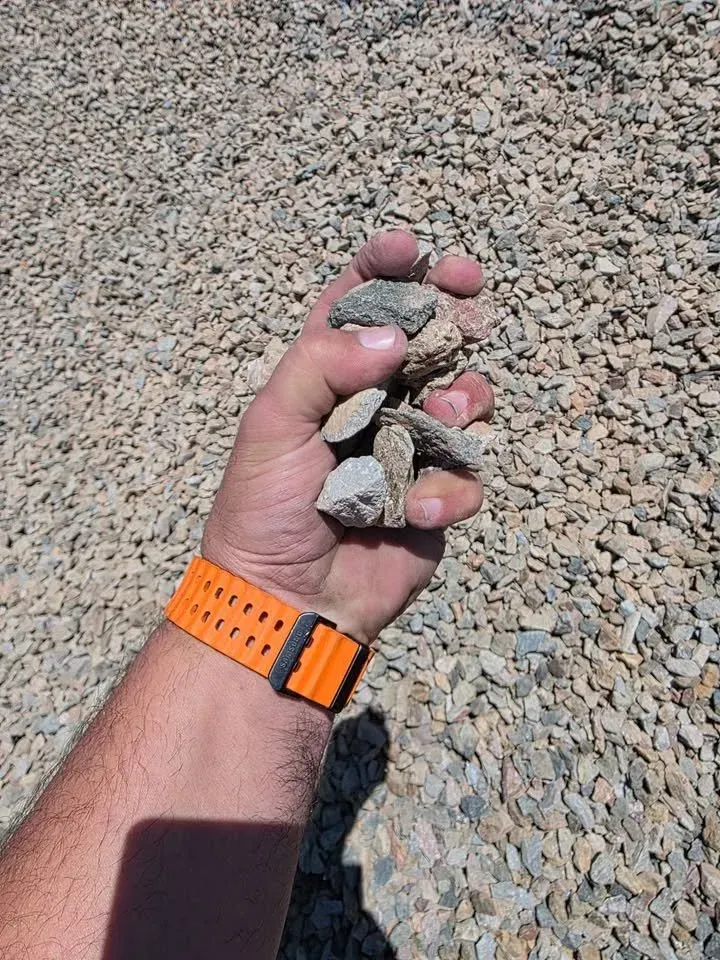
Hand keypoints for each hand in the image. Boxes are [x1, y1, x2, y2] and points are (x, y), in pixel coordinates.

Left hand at [202, 231, 494, 642]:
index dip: (387, 268)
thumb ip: (322, 365)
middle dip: (451, 309)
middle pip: (427, 338)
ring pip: (465, 399)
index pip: (359, 305)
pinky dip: (449, 491)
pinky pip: (466, 477)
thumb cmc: (266, 509)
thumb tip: (393, 338)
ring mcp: (411, 448)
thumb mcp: (273, 424)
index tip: (411, 247)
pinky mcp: (435, 496)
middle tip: (470, 290)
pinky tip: (416, 511)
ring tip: (441, 419)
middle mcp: (375, 404)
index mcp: (328, 377)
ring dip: (463, 400)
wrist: (288, 598)